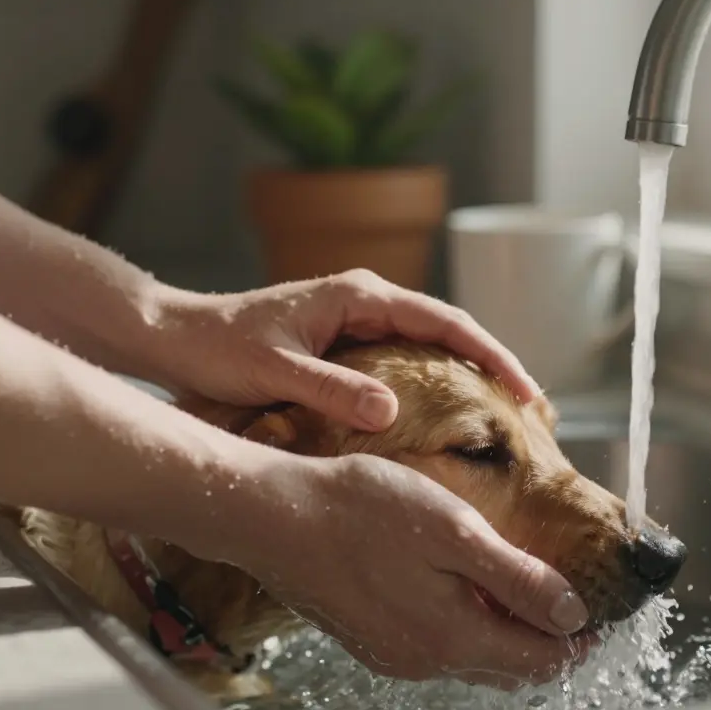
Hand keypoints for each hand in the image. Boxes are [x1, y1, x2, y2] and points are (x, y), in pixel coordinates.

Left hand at [150, 270, 539, 430]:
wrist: (176, 337)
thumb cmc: (219, 348)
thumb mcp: (276, 371)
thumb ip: (331, 390)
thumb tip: (391, 413)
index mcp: (361, 295)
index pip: (445, 322)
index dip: (491, 355)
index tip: (525, 390)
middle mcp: (367, 300)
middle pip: (449, 330)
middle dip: (494, 366)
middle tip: (534, 410)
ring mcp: (358, 319)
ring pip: (431, 345)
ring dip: (469, 375)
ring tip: (507, 414)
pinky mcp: (346, 341)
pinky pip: (406, 359)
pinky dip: (436, 382)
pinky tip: (449, 412)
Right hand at [244, 453, 594, 688]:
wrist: (274, 516)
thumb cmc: (363, 511)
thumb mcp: (455, 532)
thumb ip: (518, 579)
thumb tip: (574, 615)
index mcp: (454, 637)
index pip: (541, 660)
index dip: (579, 639)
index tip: (604, 612)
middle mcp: (425, 660)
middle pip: (508, 666)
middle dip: (546, 641)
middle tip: (571, 601)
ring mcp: (393, 653)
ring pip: (471, 657)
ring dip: (505, 633)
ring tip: (523, 589)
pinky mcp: (370, 638)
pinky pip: (436, 646)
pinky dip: (465, 626)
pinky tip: (463, 587)